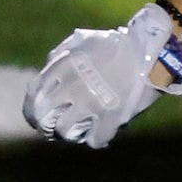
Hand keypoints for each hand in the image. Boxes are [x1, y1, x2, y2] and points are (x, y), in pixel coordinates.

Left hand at [24, 4, 181, 147]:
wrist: (150, 51)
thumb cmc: (119, 44)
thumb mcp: (83, 40)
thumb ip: (63, 52)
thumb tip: (50, 65)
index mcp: (61, 67)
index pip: (34, 93)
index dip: (31, 109)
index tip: (34, 118)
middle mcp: (69, 85)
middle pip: (43, 115)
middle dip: (44, 127)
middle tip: (51, 132)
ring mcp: (89, 101)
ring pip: (65, 129)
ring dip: (68, 135)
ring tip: (74, 136)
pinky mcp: (110, 115)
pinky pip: (97, 138)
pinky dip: (97, 141)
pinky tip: (98, 139)